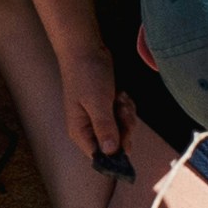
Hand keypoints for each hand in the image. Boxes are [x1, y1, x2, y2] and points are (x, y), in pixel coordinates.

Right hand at [58, 38, 130, 175]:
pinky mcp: (107, 108)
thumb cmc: (87, 75)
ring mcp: (99, 118)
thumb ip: (105, 128)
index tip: (126, 137)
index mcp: (81, 132)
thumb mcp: (98, 102)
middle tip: (122, 109)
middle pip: (115, 145)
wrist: (86, 50)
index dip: (115, 154)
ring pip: (123, 129)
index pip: (100, 157)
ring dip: (126, 114)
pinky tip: (121, 94)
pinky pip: (123, 116)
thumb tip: (111, 153)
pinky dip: (125, 106)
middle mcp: (88, 129)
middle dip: (124, 128)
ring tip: (119, 97)